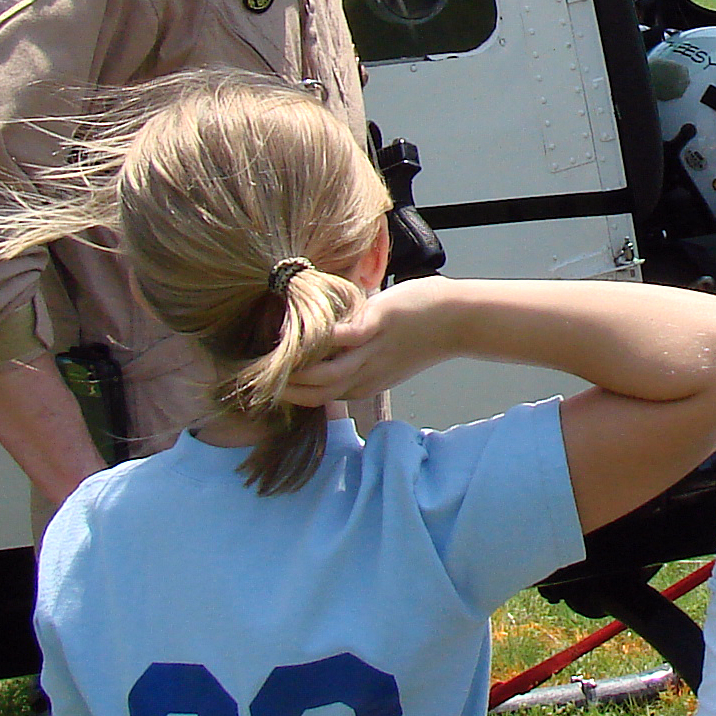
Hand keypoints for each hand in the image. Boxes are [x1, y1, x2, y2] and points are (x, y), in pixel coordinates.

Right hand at [279, 277, 455, 406]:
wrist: (458, 318)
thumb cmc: (419, 331)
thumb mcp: (382, 356)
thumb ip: (354, 356)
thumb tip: (326, 342)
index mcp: (364, 383)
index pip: (318, 398)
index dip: (290, 392)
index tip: (267, 380)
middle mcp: (365, 374)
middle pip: (316, 393)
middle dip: (284, 388)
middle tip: (257, 372)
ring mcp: (372, 351)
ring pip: (326, 374)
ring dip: (297, 368)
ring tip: (272, 354)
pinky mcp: (379, 325)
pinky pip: (346, 338)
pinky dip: (324, 338)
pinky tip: (306, 329)